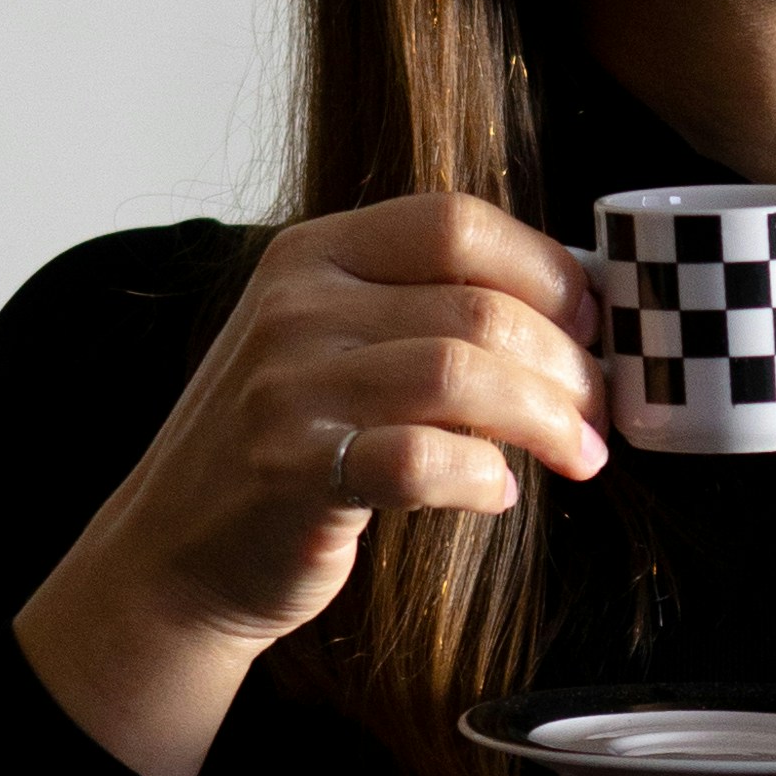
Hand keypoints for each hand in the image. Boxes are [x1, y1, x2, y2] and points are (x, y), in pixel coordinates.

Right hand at [16, 193, 609, 775]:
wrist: (176, 552)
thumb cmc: (285, 449)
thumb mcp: (333, 346)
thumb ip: (421, 312)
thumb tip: (575, 309)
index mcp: (314, 253)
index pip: (456, 222)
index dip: (547, 269)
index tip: (595, 322)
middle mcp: (295, 305)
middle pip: (478, 306)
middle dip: (567, 364)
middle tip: (599, 413)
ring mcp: (287, 386)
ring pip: (463, 375)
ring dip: (546, 421)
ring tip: (578, 457)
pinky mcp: (293, 471)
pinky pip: (423, 459)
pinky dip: (482, 476)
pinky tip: (498, 492)